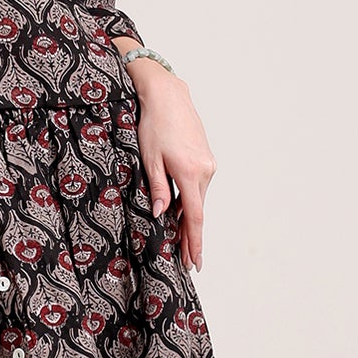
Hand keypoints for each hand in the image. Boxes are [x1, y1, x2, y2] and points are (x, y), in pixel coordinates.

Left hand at [128, 63, 215, 271]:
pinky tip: (180, 212)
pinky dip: (190, 201)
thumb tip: (160, 215)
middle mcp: (205, 170)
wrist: (168, 95)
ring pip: (198, 198)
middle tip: (186, 262)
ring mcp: (208, 164)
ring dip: (189, 219)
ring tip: (180, 242)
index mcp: (189, 173)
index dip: (195, 242)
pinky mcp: (205, 158)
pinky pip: (197, 186)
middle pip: (198, 211)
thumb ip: (157, 188)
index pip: (195, 217)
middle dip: (191, 237)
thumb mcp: (149, 159)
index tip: (195, 262)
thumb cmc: (153, 124)